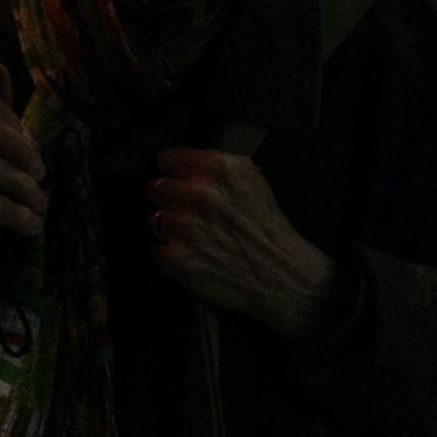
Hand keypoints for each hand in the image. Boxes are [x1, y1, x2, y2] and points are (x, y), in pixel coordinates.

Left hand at [147, 148, 340, 339]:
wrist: (285, 276)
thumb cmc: (268, 229)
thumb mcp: (251, 178)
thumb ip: (214, 165)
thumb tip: (183, 163)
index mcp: (216, 168)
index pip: (166, 160)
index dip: (172, 174)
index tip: (177, 183)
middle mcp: (199, 193)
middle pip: (154, 189)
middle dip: (167, 201)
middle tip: (186, 214)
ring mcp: (185, 226)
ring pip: (151, 220)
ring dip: (167, 229)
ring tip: (192, 238)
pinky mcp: (178, 257)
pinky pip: (155, 251)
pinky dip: (168, 256)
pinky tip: (191, 256)